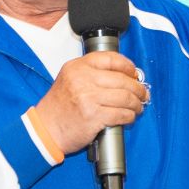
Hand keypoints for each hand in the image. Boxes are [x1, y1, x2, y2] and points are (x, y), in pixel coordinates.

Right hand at [31, 51, 148, 158]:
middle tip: (143, 94)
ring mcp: (88, 98)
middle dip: (138, 88)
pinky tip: (129, 117)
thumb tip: (125, 75)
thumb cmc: (58, 108)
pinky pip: (122, 114)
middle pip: (123, 80)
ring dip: (137, 104)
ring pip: (126, 97)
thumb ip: (92, 73)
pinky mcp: (94, 117)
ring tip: (138, 107)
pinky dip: (130, 116)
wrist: (45, 129)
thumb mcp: (69, 79)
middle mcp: (82, 80)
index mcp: (77, 67)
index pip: (110, 58)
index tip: (134, 73)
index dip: (128, 66)